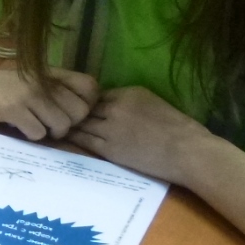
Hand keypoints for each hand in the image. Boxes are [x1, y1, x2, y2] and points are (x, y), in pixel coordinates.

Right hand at [0, 63, 98, 142]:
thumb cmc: (3, 84)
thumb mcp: (33, 79)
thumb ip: (55, 90)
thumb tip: (80, 112)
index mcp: (52, 74)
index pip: (90, 87)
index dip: (87, 104)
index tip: (72, 112)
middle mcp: (45, 83)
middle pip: (79, 112)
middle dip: (69, 125)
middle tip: (52, 125)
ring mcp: (29, 95)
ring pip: (62, 125)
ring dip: (51, 133)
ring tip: (38, 128)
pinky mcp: (14, 109)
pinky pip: (38, 133)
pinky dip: (32, 136)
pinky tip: (21, 129)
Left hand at [69, 85, 208, 181]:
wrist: (188, 152)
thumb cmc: (179, 128)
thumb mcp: (154, 103)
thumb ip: (131, 102)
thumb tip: (112, 106)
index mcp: (129, 92)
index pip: (97, 94)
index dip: (87, 101)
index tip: (77, 106)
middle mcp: (116, 107)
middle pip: (85, 107)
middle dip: (73, 110)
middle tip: (59, 114)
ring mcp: (110, 128)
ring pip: (81, 123)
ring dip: (69, 124)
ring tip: (57, 125)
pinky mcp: (108, 148)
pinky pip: (83, 140)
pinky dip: (72, 137)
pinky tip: (62, 137)